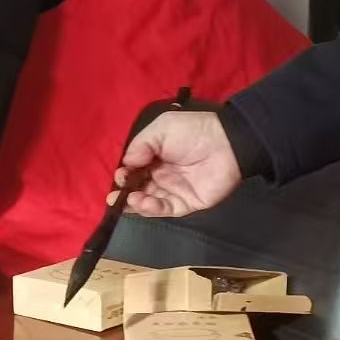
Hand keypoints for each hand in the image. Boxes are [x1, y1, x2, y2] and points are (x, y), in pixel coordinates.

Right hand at [111, 111, 242, 217]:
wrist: (226, 141)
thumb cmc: (192, 131)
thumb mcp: (160, 130)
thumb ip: (140, 146)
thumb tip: (126, 164)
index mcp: (155, 158)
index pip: (135, 172)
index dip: (125, 176)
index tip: (120, 176)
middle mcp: (163, 176)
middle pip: (139, 190)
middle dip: (124, 195)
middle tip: (113, 198)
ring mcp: (175, 191)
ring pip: (150, 202)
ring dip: (136, 203)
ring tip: (129, 199)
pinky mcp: (188, 203)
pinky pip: (167, 209)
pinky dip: (152, 208)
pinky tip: (142, 202)